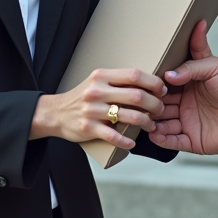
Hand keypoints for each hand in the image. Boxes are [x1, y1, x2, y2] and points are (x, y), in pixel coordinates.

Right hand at [30, 68, 166, 150]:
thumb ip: (117, 81)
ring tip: (151, 125)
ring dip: (145, 122)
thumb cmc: (82, 96)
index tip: (161, 89)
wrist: (55, 113)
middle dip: (154, 104)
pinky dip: (126, 141)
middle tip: (160, 109)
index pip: (133, 75)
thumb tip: (147, 83)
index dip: (152, 82)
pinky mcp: (88, 128)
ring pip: (128, 116)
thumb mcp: (97, 81)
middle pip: (135, 95)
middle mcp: (97, 91)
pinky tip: (132, 142)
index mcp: (101, 76)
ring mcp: (93, 110)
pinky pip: (113, 136)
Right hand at [149, 20, 217, 154]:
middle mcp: (185, 104)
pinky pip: (173, 142)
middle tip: (139, 102)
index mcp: (188, 84)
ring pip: (163, 124)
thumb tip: (168, 74)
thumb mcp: (214, 66)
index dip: (155, 84)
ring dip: (152, 122)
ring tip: (143, 119)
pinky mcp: (194, 140)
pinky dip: (162, 139)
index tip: (143, 82)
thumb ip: (190, 66)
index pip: (165, 85)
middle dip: (150, 104)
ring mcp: (188, 123)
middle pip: (160, 105)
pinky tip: (153, 134)